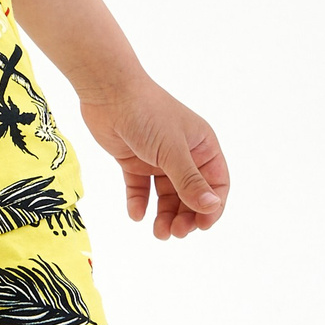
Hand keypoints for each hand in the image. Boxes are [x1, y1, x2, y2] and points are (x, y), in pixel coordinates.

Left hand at [77, 76, 228, 240]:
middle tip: (175, 233)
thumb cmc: (147, 114)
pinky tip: (136, 214)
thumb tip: (211, 207)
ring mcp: (158, 158)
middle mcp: (183, 153)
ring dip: (165, 214)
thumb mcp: (172, 151)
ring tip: (159, 232)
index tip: (202, 226)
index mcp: (203, 146)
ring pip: (167, 195)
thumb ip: (190, 181)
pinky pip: (140, 188)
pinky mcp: (133, 160)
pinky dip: (139, 202)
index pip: (216, 184)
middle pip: (191, 193)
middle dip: (186, 215)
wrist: (108, 92)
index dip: (211, 206)